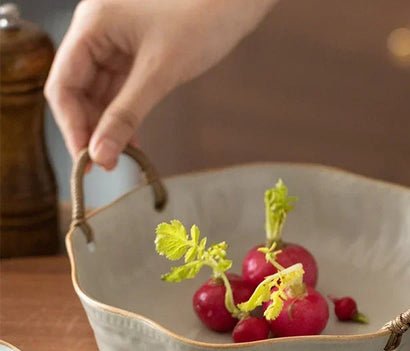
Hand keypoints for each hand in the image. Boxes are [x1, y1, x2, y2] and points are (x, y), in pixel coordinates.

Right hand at [45, 0, 276, 168]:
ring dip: (107, 128)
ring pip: (98, 96)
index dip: (72, 126)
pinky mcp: (134, 57)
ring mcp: (115, 45)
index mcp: (91, 25)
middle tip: (105, 166)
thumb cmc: (200, 23)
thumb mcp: (159, 74)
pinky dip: (124, 118)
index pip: (63, 84)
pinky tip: (133, 143)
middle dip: (90, 130)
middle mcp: (96, 33)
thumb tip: (101, 155)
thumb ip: (126, 115)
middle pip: (77, 92)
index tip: (87, 161)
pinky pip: (119, 93)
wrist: (235, 4)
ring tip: (120, 159)